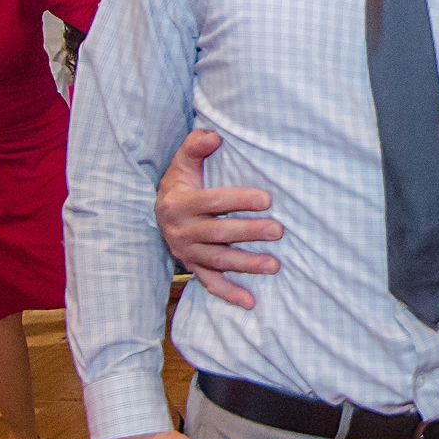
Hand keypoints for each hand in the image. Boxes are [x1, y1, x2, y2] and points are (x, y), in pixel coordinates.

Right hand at [156, 129, 280, 308]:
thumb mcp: (183, 162)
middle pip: (218, 233)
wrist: (159, 212)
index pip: (212, 201)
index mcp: (179, 203)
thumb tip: (213, 136)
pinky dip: (230, 293)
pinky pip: (211, 283)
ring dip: (246, 264)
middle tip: (279, 230)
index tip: (267, 199)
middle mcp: (181, 230)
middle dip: (249, 232)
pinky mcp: (193, 267)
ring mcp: (187, 252)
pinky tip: (251, 302)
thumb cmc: (181, 183)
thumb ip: (196, 146)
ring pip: (218, 260)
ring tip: (275, 265)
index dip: (239, 200)